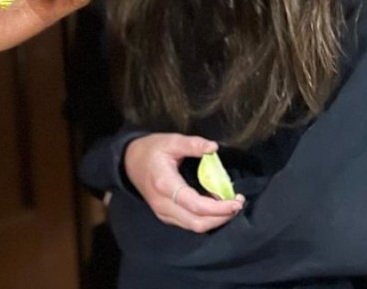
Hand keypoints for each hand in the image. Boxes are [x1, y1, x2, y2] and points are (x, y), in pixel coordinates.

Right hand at [123, 133, 244, 232]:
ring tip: (230, 205)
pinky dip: (205, 218)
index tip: (236, 201)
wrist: (128, 162)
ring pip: (194, 227)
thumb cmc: (150, 150)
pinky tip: (215, 206)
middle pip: (197, 223)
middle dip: (221, 217)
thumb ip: (192, 144)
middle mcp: (163, 204)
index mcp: (164, 184)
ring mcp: (163, 212)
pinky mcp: (166, 215)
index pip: (195, 205)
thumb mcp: (170, 141)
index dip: (218, 208)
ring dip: (215, 220)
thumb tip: (213, 147)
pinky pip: (189, 223)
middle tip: (238, 204)